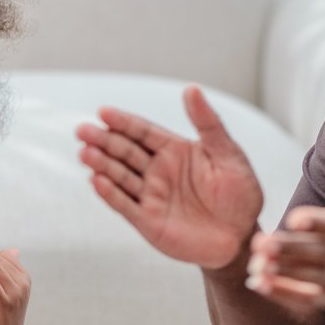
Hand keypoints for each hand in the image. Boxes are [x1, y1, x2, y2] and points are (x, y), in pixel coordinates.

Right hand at [76, 86, 263, 269]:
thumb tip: (192, 89)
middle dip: (103, 141)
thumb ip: (208, 123)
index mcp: (174, 150)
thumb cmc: (239, 193)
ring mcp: (150, 195)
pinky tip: (96, 181)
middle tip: (83, 130)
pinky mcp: (147, 221)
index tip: (103, 112)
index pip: (143, 132)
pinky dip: (110, 194)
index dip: (123, 122)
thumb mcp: (229, 153)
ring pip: (120, 176)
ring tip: (85, 153)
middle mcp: (157, 170)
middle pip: (125, 151)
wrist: (241, 236)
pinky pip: (125, 206)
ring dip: (102, 165)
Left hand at [247, 134, 324, 313]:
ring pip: (313, 277)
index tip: (294, 218)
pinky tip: (258, 283)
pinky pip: (309, 299)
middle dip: (291, 250)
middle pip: (323, 254)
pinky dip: (284, 293)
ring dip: (283, 272)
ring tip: (255, 263)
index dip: (320, 223)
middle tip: (261, 242)